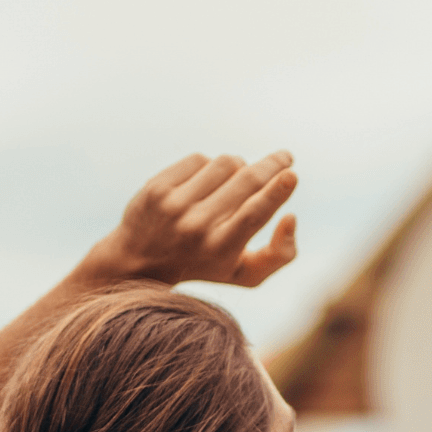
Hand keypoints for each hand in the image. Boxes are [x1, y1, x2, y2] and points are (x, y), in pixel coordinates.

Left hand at [89, 152, 298, 287]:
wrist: (139, 260)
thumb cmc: (206, 264)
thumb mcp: (244, 274)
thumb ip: (279, 255)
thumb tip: (291, 217)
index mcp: (220, 250)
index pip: (254, 214)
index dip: (276, 192)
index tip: (291, 174)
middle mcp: (196, 227)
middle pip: (245, 181)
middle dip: (272, 165)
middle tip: (286, 157)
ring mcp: (174, 205)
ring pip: (225, 164)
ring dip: (238, 167)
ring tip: (235, 180)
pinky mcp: (157, 187)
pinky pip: (199, 159)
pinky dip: (210, 166)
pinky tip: (205, 181)